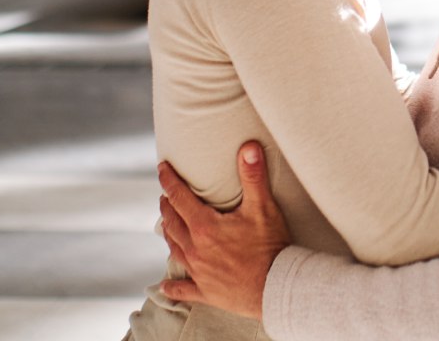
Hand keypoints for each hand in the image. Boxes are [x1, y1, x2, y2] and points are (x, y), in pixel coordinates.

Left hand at [158, 142, 291, 318]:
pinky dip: (172, 288)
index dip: (169, 180)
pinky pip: (182, 290)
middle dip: (167, 206)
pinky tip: (165, 287)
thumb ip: (253, 176)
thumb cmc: (271, 246)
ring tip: (167, 225)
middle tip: (165, 195)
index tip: (162, 168)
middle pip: (172, 223)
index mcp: (204, 227)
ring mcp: (199, 272)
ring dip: (169, 234)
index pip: (179, 197)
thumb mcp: (263, 207)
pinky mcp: (206, 291)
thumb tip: (248, 147)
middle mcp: (195, 249)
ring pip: (174, 249)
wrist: (276, 287)